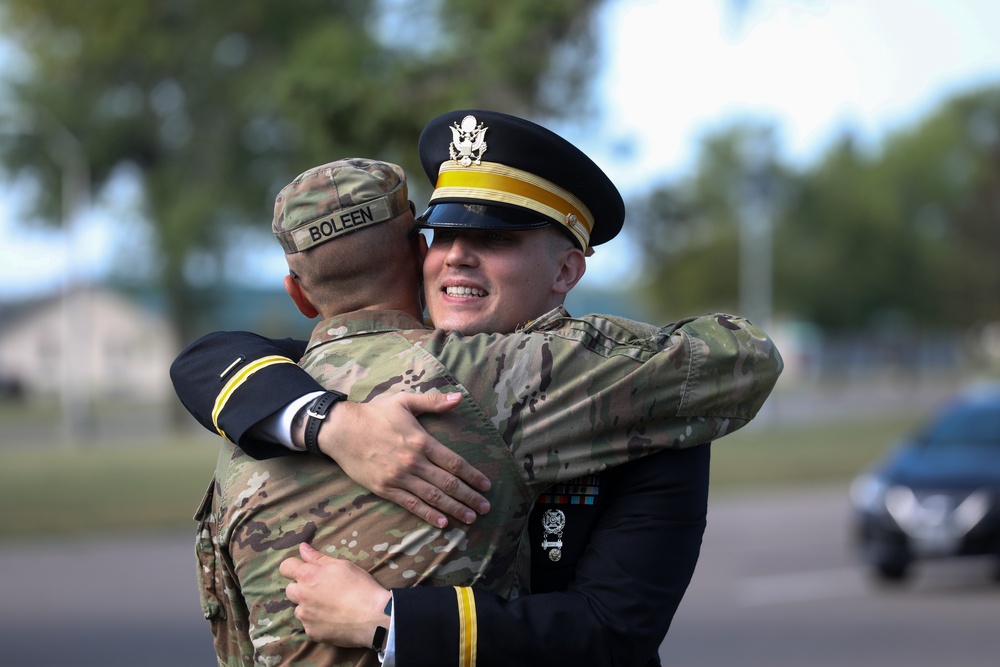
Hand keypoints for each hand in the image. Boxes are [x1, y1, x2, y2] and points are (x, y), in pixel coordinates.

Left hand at [281, 543, 391, 646]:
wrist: (373, 617)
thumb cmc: (360, 586)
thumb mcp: (342, 565)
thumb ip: (318, 557)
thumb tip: (302, 548)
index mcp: (308, 576)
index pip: (286, 567)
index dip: (293, 566)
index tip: (303, 569)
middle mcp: (302, 596)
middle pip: (289, 589)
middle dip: (301, 587)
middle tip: (321, 589)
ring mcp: (306, 616)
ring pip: (299, 608)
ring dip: (308, 606)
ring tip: (329, 606)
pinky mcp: (312, 632)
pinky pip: (308, 624)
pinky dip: (317, 621)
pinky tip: (332, 619)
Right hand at [321, 392, 490, 527]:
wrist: (340, 430)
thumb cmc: (374, 413)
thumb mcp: (404, 401)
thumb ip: (433, 401)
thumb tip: (459, 398)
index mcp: (421, 441)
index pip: (454, 463)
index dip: (473, 476)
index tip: (487, 485)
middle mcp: (413, 462)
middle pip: (447, 484)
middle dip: (469, 497)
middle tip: (485, 508)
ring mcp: (399, 477)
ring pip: (432, 497)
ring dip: (454, 509)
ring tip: (470, 518)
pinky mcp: (385, 489)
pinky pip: (411, 504)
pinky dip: (428, 514)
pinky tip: (442, 522)